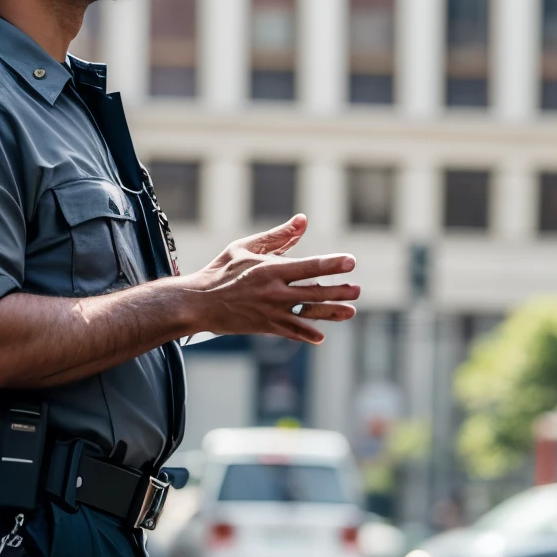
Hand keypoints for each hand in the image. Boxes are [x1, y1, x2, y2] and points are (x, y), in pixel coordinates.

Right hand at [185, 214, 358, 343]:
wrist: (198, 303)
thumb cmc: (222, 270)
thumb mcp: (247, 246)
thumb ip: (278, 236)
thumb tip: (303, 220)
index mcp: (271, 269)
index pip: (310, 266)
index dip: (332, 264)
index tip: (350, 262)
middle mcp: (275, 292)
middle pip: (315, 292)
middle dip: (339, 291)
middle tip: (357, 290)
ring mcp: (272, 312)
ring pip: (308, 313)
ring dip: (331, 313)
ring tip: (350, 312)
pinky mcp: (266, 326)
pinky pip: (291, 331)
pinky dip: (306, 334)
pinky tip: (320, 336)